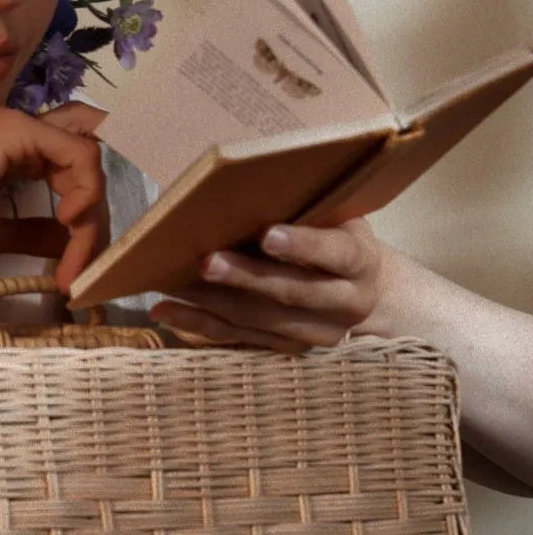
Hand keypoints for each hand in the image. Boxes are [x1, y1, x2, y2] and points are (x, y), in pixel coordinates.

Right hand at [0, 102, 109, 288]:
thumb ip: (32, 232)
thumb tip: (67, 242)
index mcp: (11, 149)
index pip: (70, 163)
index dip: (87, 203)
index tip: (82, 253)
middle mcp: (18, 129)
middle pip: (87, 162)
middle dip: (95, 216)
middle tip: (84, 266)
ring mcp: (18, 125)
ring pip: (88, 160)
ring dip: (92, 215)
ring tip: (75, 259)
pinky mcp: (17, 130)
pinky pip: (79, 154)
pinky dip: (85, 192)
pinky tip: (68, 224)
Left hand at [148, 218, 384, 350]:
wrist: (368, 294)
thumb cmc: (340, 241)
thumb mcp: (340, 220)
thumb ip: (308, 211)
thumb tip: (239, 185)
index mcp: (361, 263)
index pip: (337, 254)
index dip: (303, 246)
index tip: (269, 234)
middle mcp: (345, 304)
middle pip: (291, 293)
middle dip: (245, 278)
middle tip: (206, 262)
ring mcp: (316, 333)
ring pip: (260, 319)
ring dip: (210, 302)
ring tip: (170, 282)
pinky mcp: (288, 350)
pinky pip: (239, 339)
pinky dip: (200, 325)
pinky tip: (166, 311)